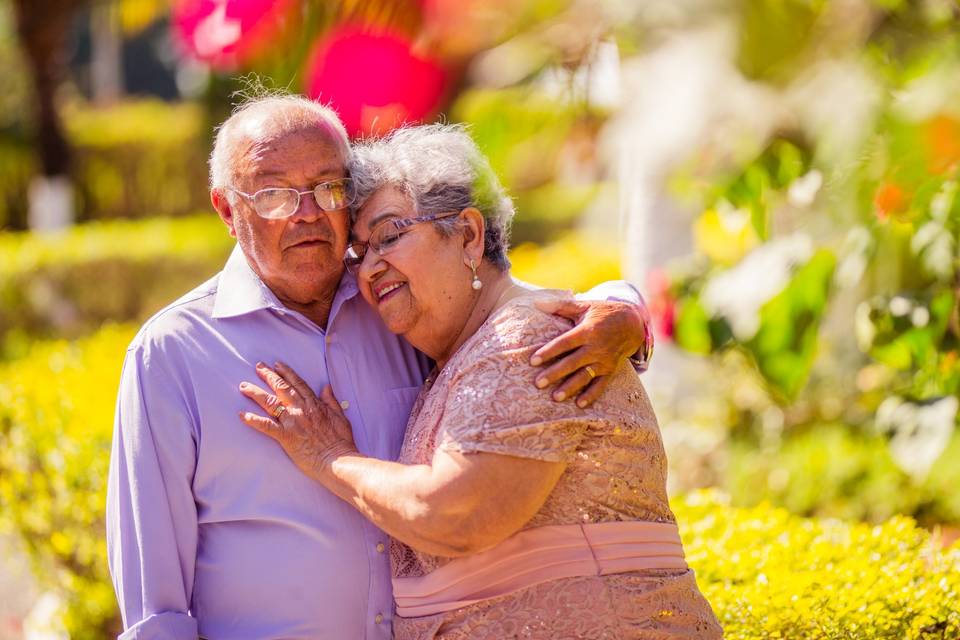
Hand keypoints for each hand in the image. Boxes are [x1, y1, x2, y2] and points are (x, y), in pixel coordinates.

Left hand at [238, 361, 358, 480]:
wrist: (337, 460)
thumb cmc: (341, 442)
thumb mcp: (340, 416)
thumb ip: (331, 401)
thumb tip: (326, 387)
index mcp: (314, 404)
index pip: (298, 384)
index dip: (286, 372)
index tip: (277, 364)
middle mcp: (301, 409)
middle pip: (282, 388)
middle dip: (269, 375)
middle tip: (258, 367)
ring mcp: (292, 422)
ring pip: (271, 403)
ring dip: (256, 393)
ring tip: (244, 386)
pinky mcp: (286, 437)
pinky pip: (267, 426)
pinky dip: (254, 421)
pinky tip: (243, 415)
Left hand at [529, 298, 645, 407]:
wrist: (633, 323)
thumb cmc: (603, 313)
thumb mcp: (585, 306)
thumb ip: (561, 306)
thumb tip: (537, 302)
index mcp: (587, 331)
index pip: (565, 342)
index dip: (549, 351)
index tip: (533, 360)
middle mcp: (596, 347)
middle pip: (572, 362)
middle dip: (555, 373)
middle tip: (538, 383)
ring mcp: (604, 360)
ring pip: (585, 376)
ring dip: (570, 387)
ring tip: (555, 397)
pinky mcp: (611, 370)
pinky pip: (601, 385)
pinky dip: (592, 395)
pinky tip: (580, 405)